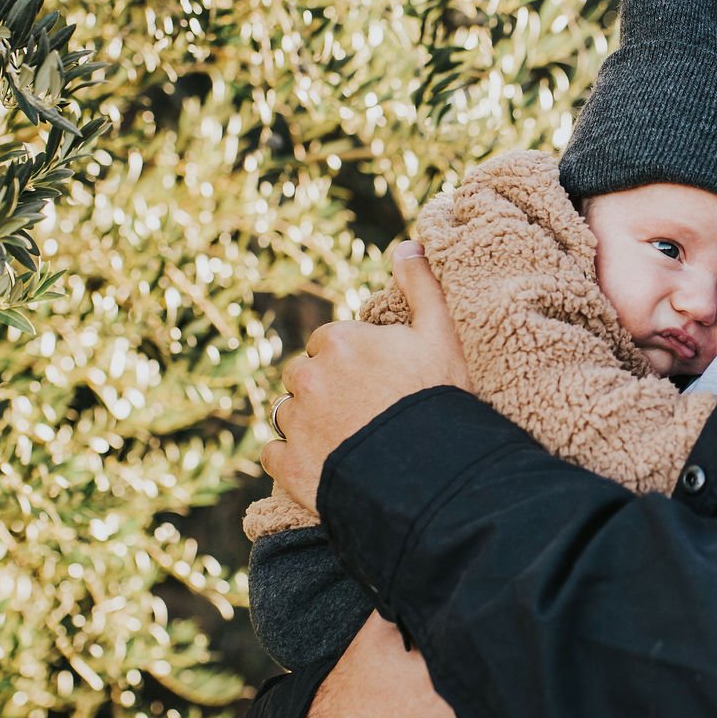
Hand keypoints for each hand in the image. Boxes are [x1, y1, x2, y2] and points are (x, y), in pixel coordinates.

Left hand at [262, 242, 470, 514]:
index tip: (379, 383)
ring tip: (348, 443)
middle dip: (324, 390)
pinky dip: (292, 459)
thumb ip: (422, 285)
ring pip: (288, 415)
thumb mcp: (442, 334)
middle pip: (304, 378)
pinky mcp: (288, 467)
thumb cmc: (440, 399)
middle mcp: (306, 377)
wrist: (432, 473)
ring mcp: (294, 424)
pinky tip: (323, 466)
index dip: (354, 363)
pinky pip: (274, 456)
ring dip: (307, 424)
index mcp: (337, 341)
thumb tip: (406, 244)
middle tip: (364, 413)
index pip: (329, 344)